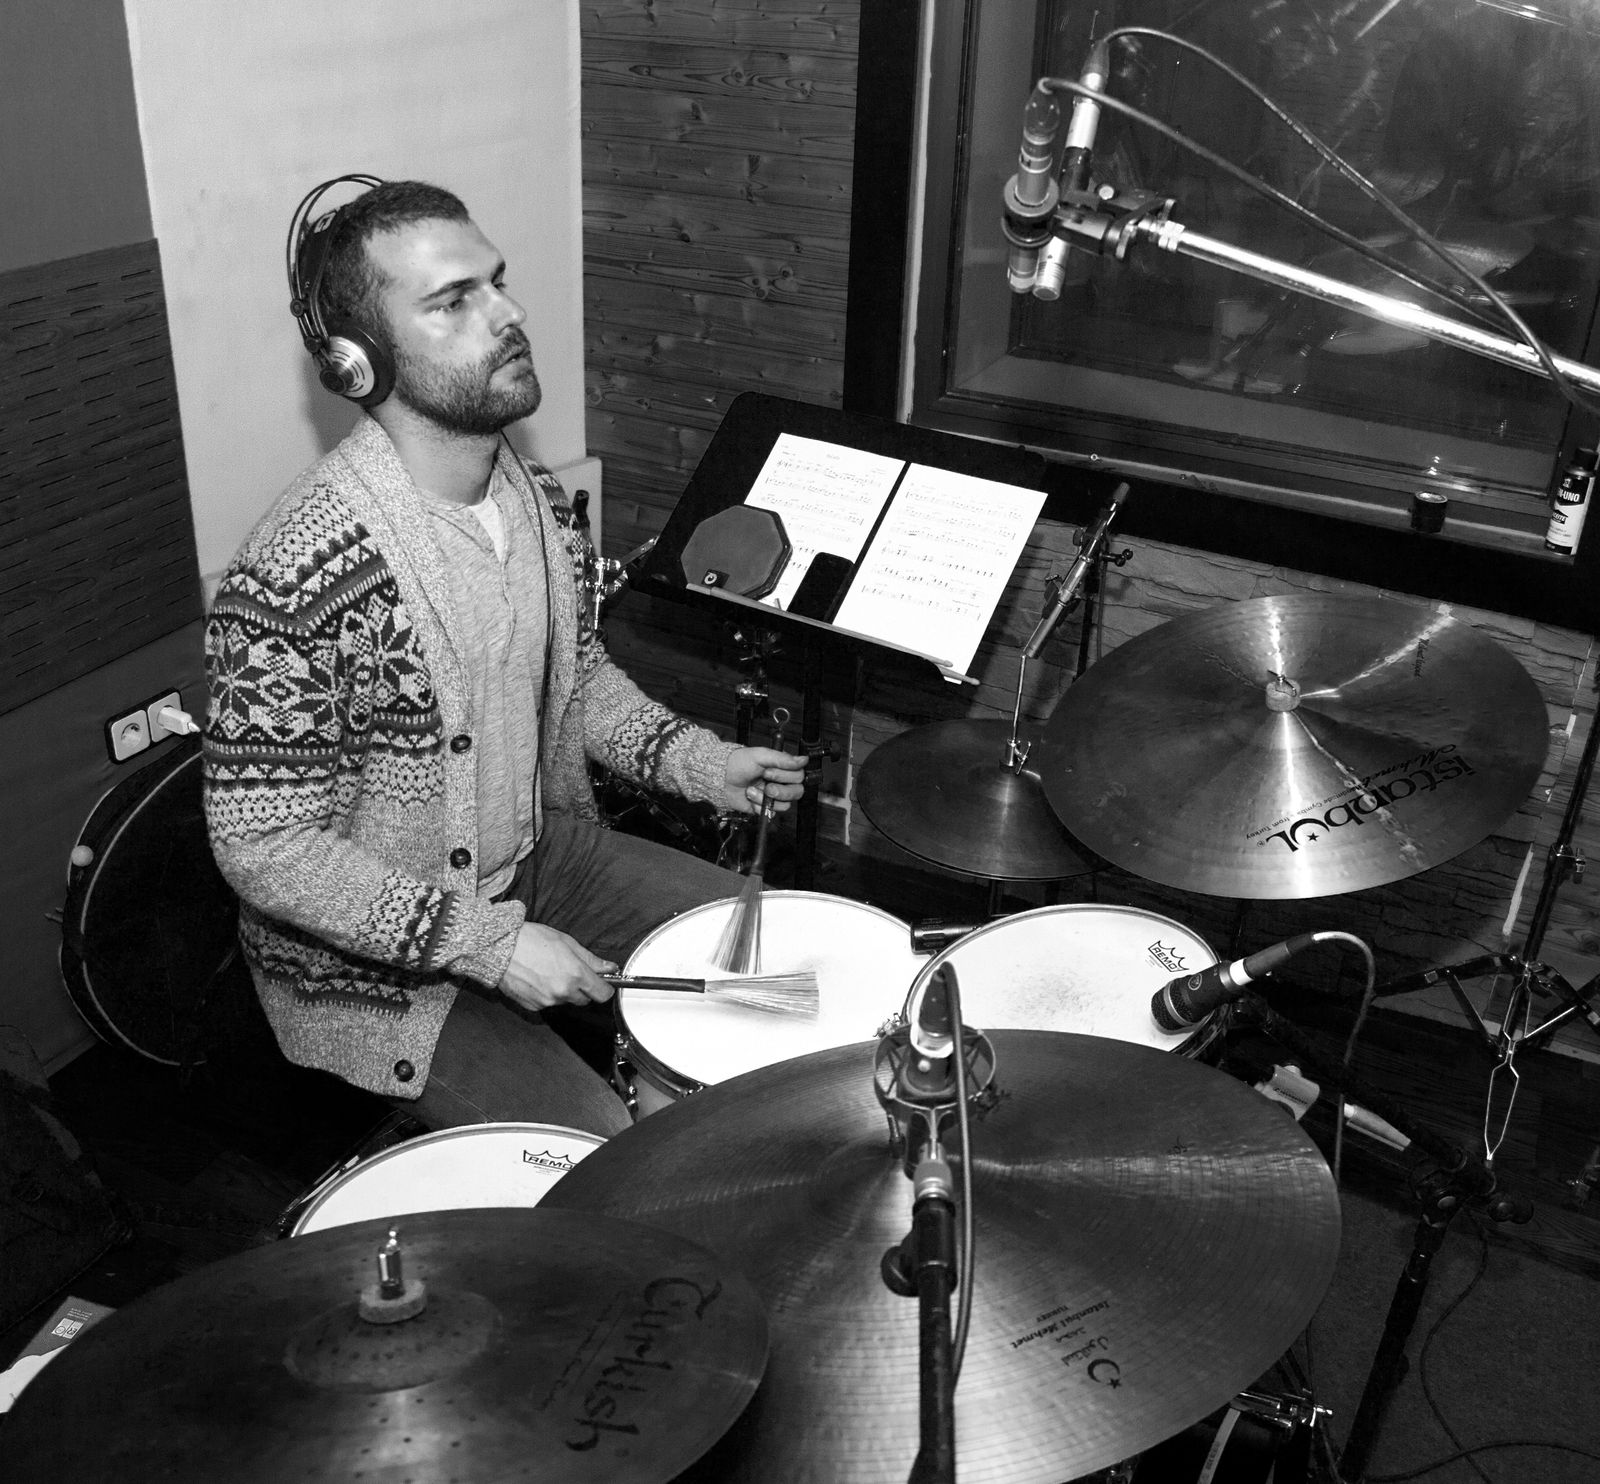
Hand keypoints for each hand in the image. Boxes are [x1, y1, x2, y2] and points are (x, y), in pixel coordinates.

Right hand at [497, 923, 616, 1011]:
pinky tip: (537, 978)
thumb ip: (590, 959)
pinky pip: (548, 1003)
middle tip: (570, 970)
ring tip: (549, 971)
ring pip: (565, 1000)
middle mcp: (563, 992)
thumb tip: (608, 967)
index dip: (604, 988)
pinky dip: (547, 994)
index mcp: (575, 975)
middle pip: (584, 999)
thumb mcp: (566, 942)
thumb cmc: (530, 940)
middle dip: (582, 988)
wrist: (499, 948)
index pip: (602, 994)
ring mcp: (548, 1001)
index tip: (603, 983)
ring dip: (563, 990)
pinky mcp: (533, 1006)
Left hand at [723, 745, 806, 814]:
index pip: (799, 776)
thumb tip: (803, 759)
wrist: (721, 779)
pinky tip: (750, 797)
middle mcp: (780, 782)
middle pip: (796, 792)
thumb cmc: (738, 763)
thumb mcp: (760, 755)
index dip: (785, 776)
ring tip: (752, 790)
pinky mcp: (764, 807)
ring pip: (785, 805)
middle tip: (766, 785)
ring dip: (765, 797)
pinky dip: (758, 805)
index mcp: (782, 768)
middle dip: (779, 790)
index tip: (769, 772)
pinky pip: (771, 812)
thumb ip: (783, 758)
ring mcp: (772, 796)